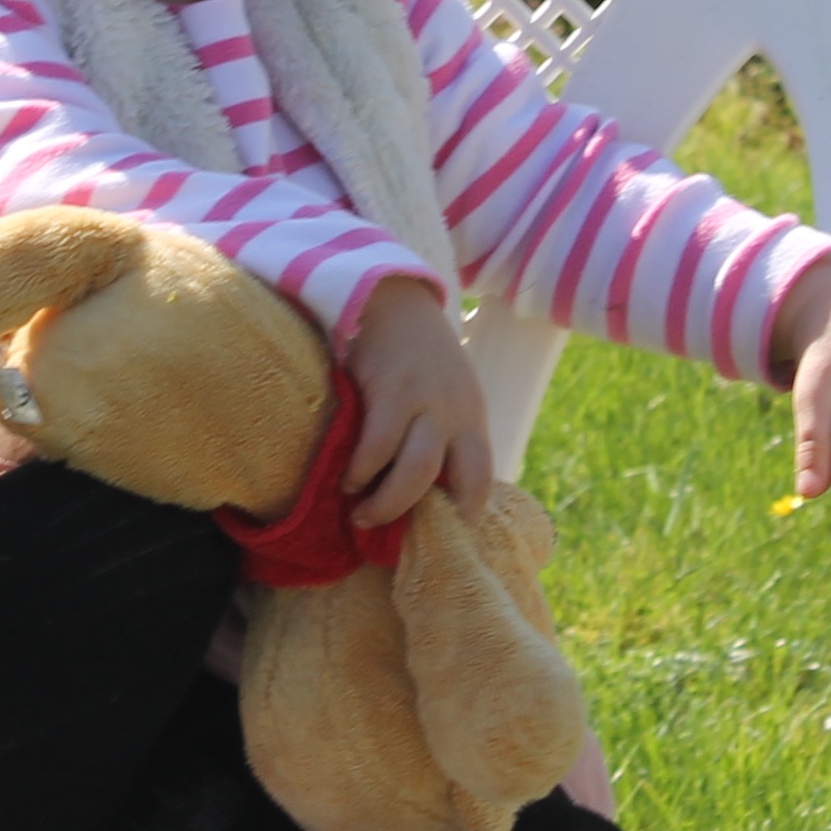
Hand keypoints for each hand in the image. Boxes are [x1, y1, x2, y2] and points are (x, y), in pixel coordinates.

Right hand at [339, 278, 491, 529]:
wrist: (392, 298)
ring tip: (362, 511)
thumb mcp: (444, 393)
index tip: (437, 532)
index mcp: (472, 417)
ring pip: (417, 472)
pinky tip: (348, 477)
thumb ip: (441, 433)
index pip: (483, 477)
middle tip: (392, 530)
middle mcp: (457, 413)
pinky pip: (378, 445)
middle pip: (460, 482)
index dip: (466, 511)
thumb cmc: (414, 356)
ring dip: (388, 502)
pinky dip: (362, 470)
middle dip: (426, 515)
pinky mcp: (392, 390)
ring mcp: (426, 402)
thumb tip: (422, 490)